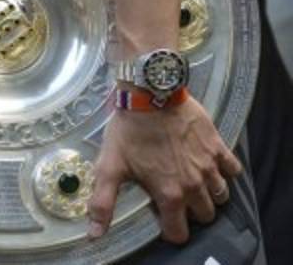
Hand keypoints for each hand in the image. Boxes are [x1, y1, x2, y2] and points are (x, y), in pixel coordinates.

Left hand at [87, 97, 242, 242]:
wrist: (150, 95)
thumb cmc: (129, 130)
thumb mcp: (109, 166)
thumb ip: (103, 202)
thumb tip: (95, 232)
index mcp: (169, 194)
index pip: (179, 233)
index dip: (170, 230)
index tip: (162, 219)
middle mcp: (194, 185)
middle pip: (205, 215)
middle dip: (192, 213)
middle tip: (177, 198)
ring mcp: (209, 166)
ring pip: (221, 195)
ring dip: (210, 194)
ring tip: (193, 183)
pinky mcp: (218, 147)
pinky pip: (233, 169)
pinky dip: (226, 171)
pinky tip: (210, 165)